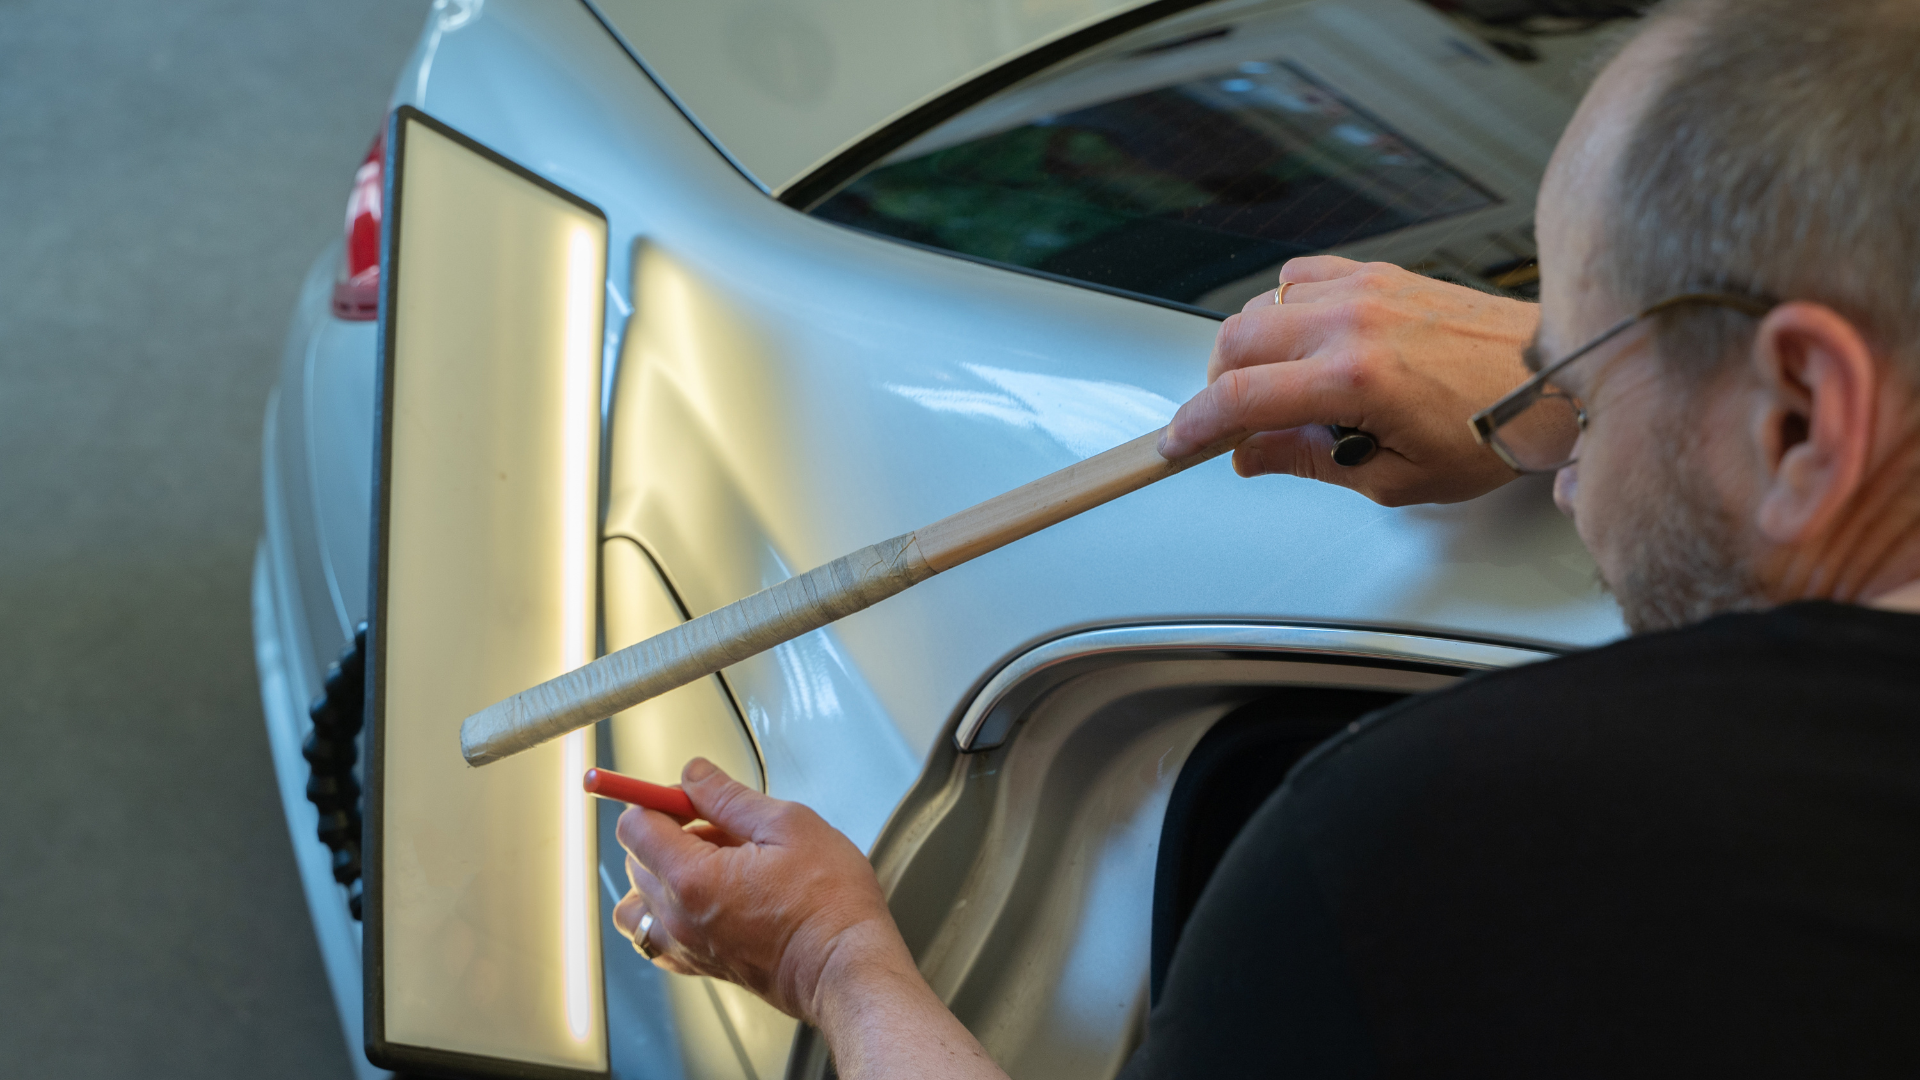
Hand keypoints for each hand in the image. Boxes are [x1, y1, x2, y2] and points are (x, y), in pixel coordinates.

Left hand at [612, 758, 905, 1024]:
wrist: (845, 968)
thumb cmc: (829, 904)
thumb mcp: (789, 825)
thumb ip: (729, 796)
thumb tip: (695, 775)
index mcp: (693, 878)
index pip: (635, 826)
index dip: (658, 800)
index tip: (690, 798)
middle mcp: (677, 917)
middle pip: (636, 859)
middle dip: (669, 833)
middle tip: (723, 829)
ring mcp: (685, 946)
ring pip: (639, 900)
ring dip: (662, 875)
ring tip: (711, 867)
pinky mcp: (697, 965)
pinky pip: (654, 935)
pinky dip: (666, 913)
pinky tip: (707, 900)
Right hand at [1160, 256, 1543, 504]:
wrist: (1556, 380)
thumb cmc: (1493, 431)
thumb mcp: (1396, 477)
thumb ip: (1310, 462)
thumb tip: (1252, 454)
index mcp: (1355, 379)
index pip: (1239, 397)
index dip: (1194, 425)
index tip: (1178, 444)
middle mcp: (1355, 321)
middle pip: (1234, 341)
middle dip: (1217, 386)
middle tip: (1234, 424)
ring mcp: (1367, 288)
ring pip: (1261, 304)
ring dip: (1251, 348)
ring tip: (1277, 388)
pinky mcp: (1381, 273)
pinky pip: (1301, 276)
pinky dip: (1285, 308)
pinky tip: (1305, 342)